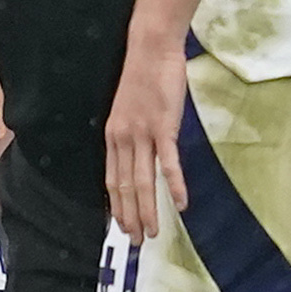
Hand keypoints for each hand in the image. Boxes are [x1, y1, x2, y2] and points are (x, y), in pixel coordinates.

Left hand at [104, 41, 187, 240]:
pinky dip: (173, 186)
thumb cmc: (144, 78)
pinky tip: (179, 204)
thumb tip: (141, 156)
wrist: (151, 49)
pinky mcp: (163, 127)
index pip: (111, 180)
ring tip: (151, 233)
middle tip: (135, 242)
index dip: (116, 206)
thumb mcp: (130, 111)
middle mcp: (122, 139)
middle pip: (123, 187)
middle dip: (129, 217)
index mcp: (113, 137)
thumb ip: (132, 135)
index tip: (120, 228)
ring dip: (148, 210)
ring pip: (141, 181)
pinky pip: (167, 163)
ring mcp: (142, 134)